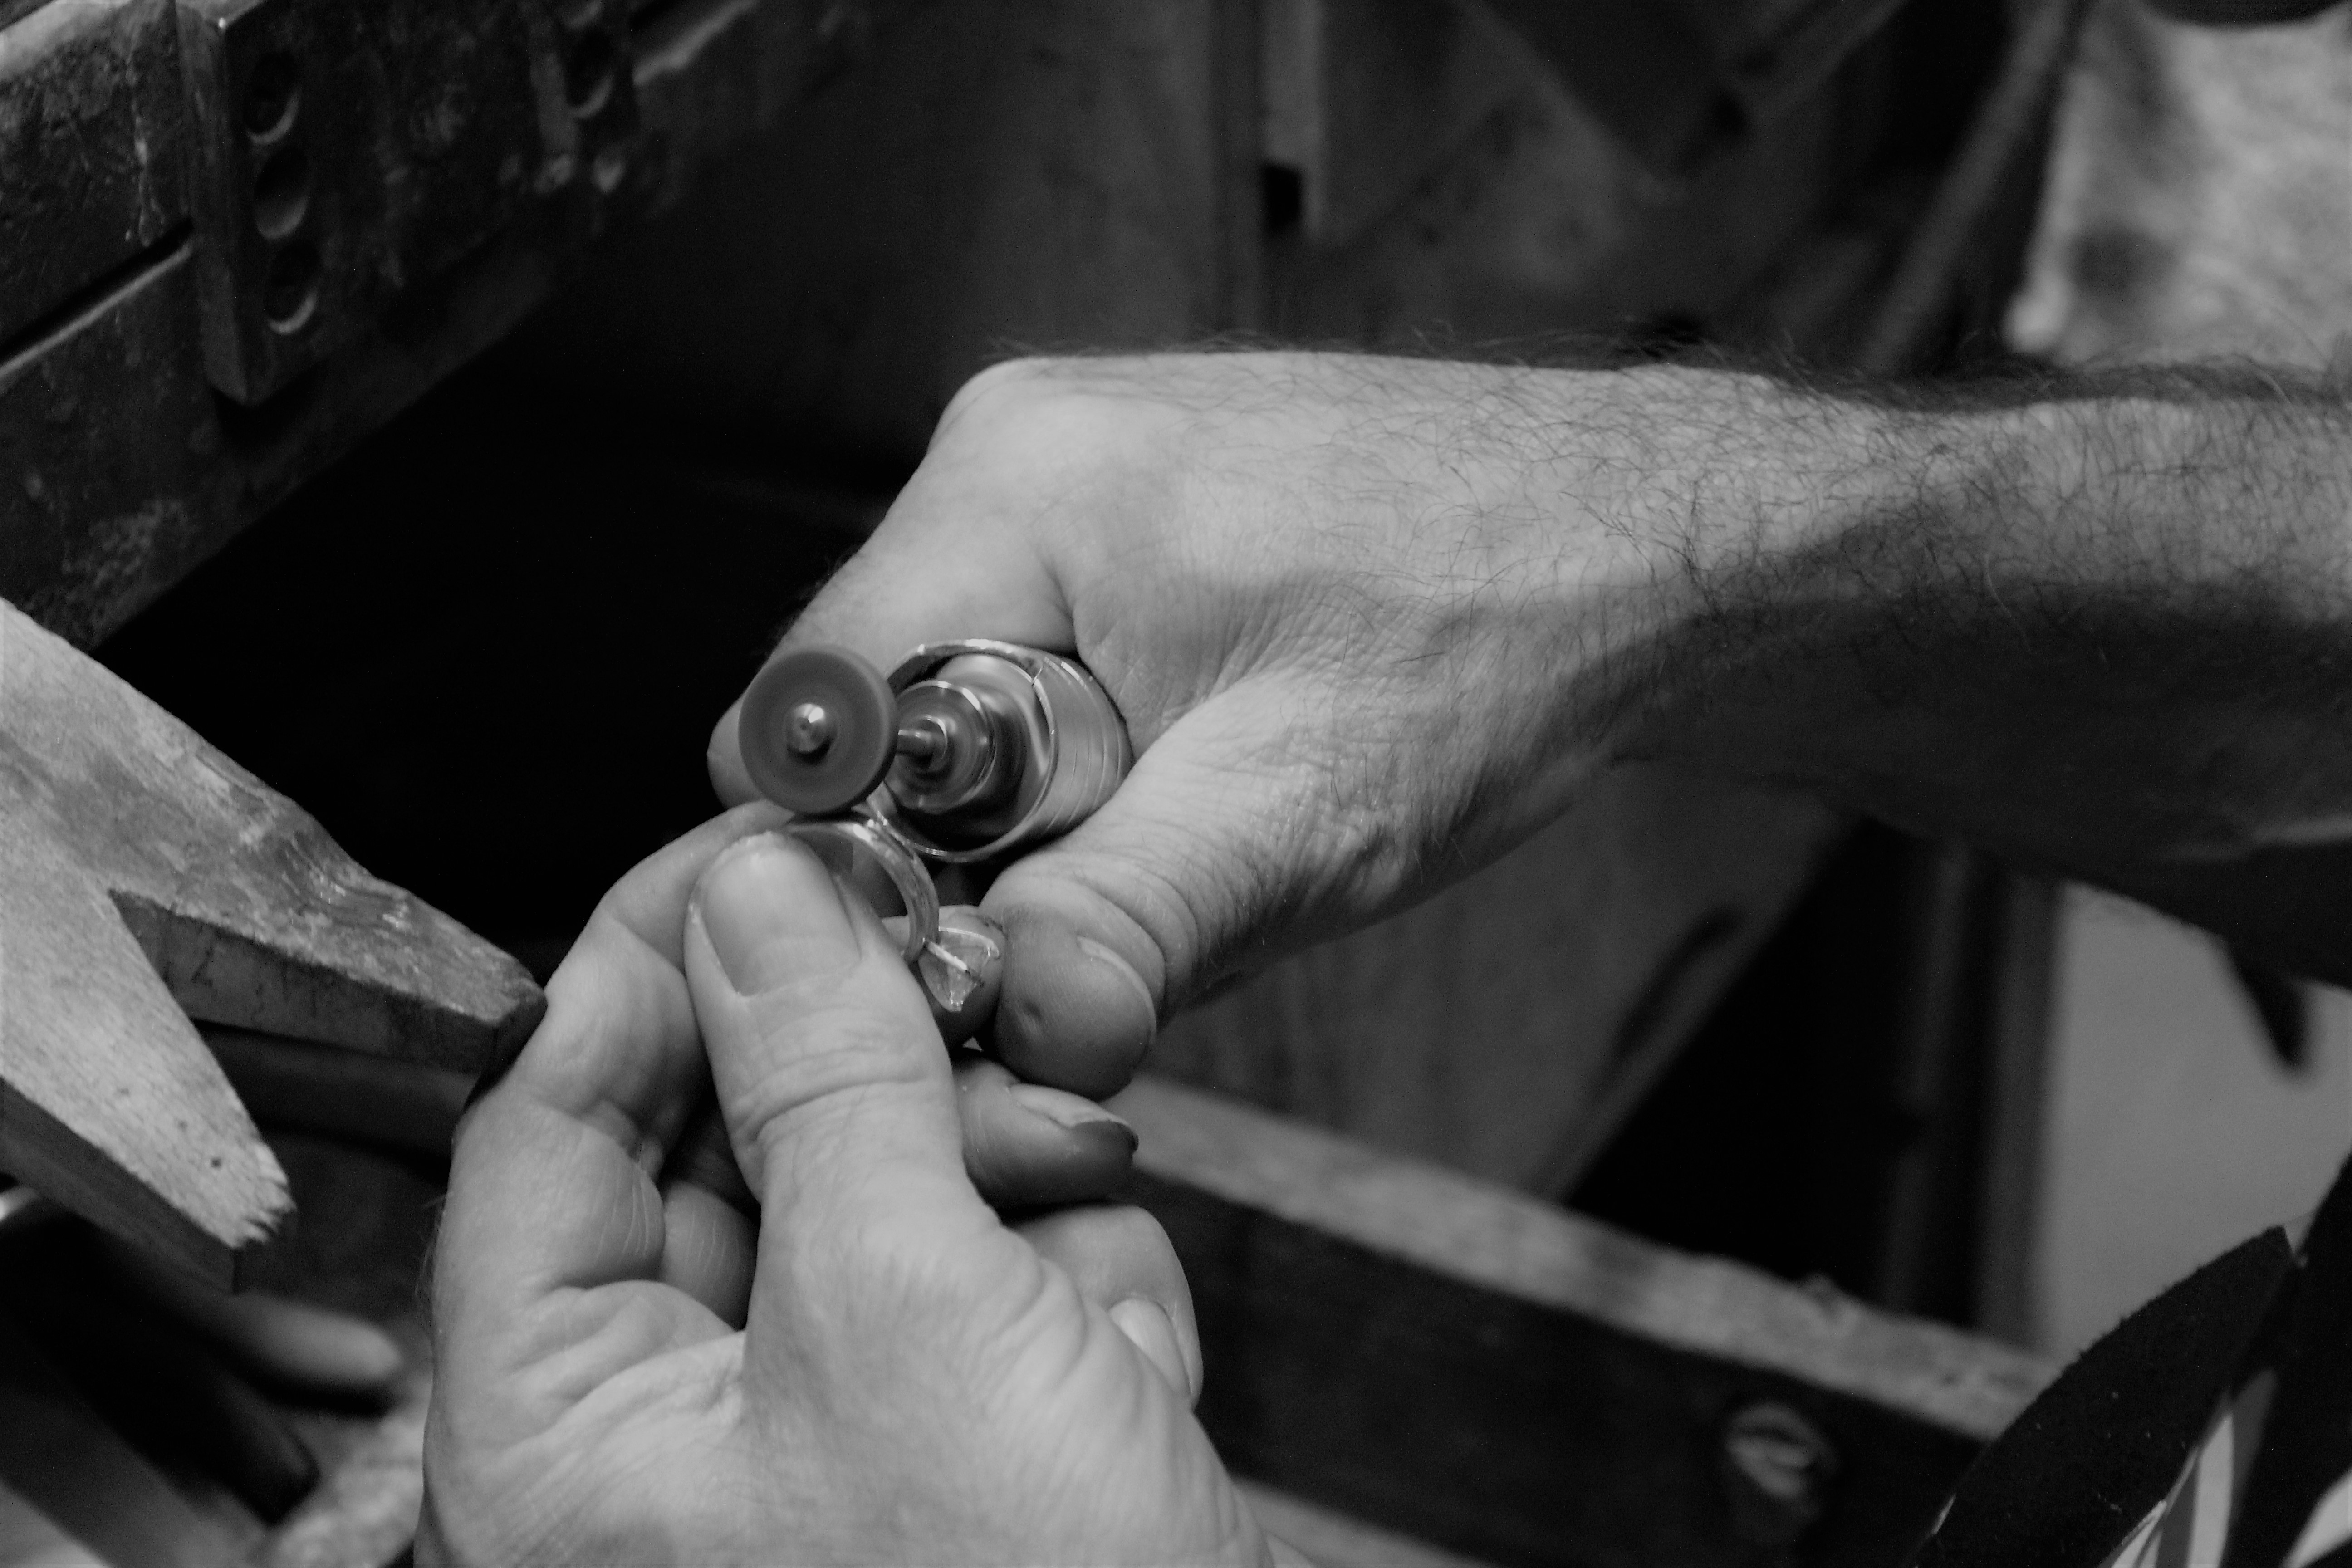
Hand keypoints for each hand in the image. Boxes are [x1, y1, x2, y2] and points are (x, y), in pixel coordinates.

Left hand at [422, 815, 1267, 1564]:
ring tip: (1076, 1288)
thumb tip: (760, 890)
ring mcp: (833, 1435)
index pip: (545, 1116)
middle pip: (736, 1140)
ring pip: (892, 1195)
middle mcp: (671, 1433)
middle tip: (970, 1002)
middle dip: (885, 1089)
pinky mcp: (960, 1440)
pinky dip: (1073, 1296)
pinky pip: (991, 1278)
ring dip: (1012, 1208)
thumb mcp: (909, 1309)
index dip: (651, 954)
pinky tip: (1120, 1381)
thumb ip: (824, 1076)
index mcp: (562, 1432)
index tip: (759, 836)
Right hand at [710, 353, 1795, 1094]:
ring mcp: (1074, 459)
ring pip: (967, 696)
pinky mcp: (1129, 499)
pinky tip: (1221, 755)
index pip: (808, 715)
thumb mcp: (1297, 816)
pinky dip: (1109, 742)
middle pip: (882, 712)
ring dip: (1062, 797)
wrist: (1646, 540)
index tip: (977, 934)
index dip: (869, 860)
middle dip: (988, 834)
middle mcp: (1015, 444)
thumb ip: (1125, 926)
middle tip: (1146, 870)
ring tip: (1210, 804)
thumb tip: (1009, 1034)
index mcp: (1015, 487)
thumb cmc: (1499, 635)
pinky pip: (1043, 653)